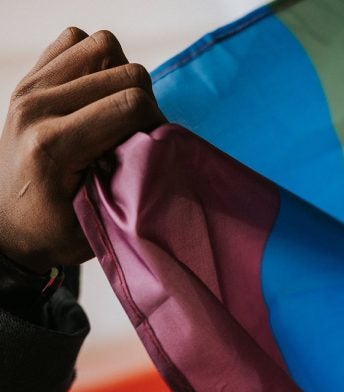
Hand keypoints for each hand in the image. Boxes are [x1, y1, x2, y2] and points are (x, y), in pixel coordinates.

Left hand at [0, 27, 165, 272]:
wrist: (8, 228)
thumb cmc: (55, 231)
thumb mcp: (101, 218)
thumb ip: (132, 178)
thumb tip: (162, 144)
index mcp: (54, 143)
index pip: (132, 103)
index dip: (157, 123)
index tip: (152, 147)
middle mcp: (38, 105)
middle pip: (125, 71)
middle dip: (145, 101)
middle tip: (138, 133)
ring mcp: (30, 87)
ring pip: (103, 45)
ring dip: (121, 75)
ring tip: (117, 108)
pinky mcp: (29, 79)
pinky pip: (76, 41)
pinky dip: (96, 60)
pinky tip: (97, 92)